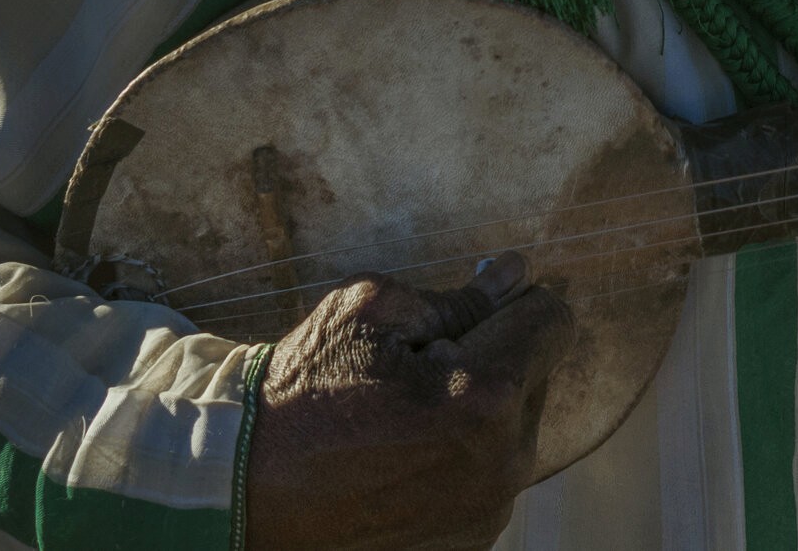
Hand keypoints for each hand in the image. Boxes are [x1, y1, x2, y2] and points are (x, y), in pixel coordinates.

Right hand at [244, 251, 574, 550]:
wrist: (243, 488)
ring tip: (403, 420)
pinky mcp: (466, 544)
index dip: (516, 303)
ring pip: (513, 432)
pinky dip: (459, 461)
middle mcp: (502, 463)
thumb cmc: (303, 390)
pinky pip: (487, 478)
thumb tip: (515, 273)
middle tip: (418, 370)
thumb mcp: (370, 313)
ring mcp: (485, 512)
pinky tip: (401, 459)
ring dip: (477, 414)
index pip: (554, 321)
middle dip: (493, 359)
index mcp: (486, 396)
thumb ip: (459, 297)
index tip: (474, 311)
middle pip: (534, 377)